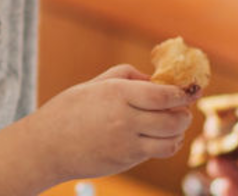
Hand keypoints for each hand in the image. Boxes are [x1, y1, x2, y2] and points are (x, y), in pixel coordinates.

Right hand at [18, 65, 198, 182]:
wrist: (46, 147)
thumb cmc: (68, 111)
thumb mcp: (94, 85)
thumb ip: (127, 77)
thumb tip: (156, 80)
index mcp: (117, 95)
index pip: (164, 95)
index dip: (183, 93)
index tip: (192, 89)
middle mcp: (125, 120)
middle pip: (173, 119)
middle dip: (184, 113)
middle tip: (183, 107)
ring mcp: (126, 144)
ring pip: (171, 140)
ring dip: (179, 131)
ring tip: (173, 123)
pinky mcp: (126, 161)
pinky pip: (158, 152)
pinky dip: (167, 144)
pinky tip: (160, 137)